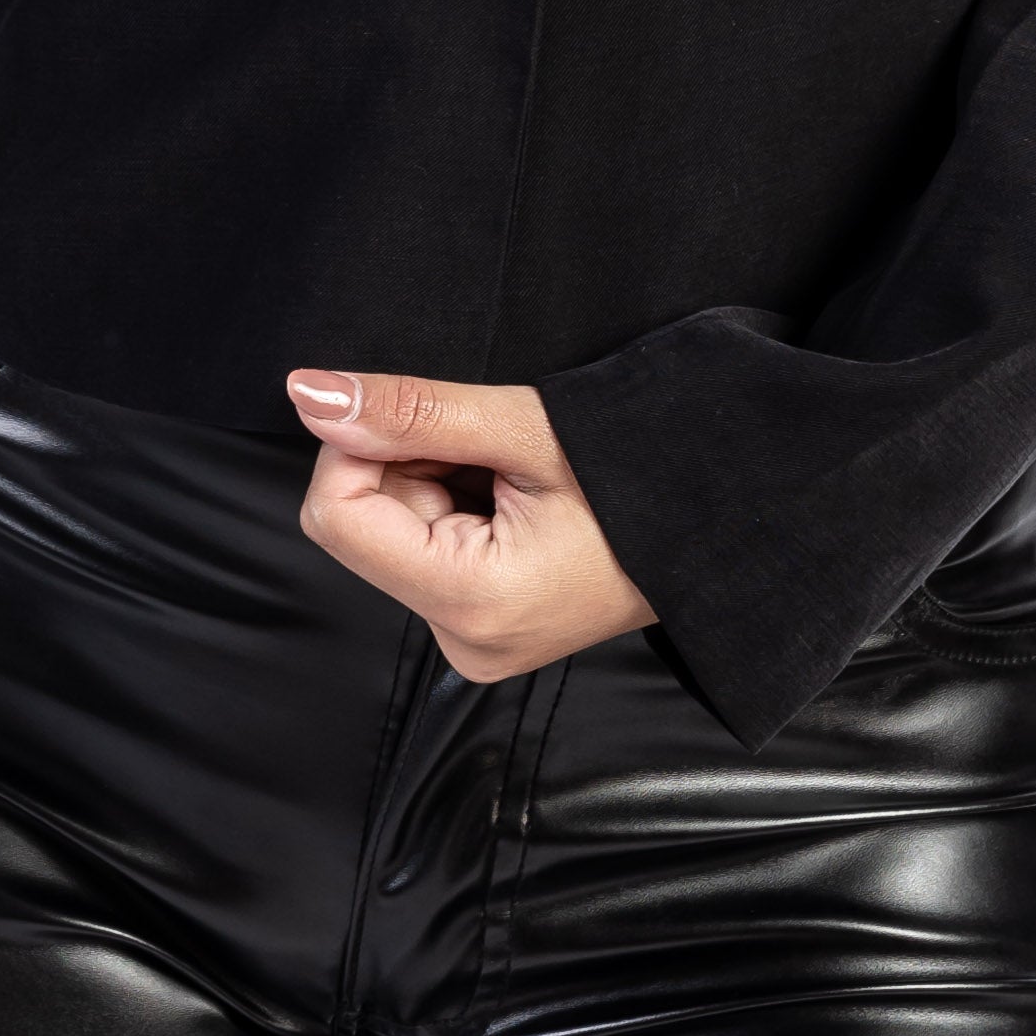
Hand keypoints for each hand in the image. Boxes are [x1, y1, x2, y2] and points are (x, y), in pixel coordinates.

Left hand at [285, 369, 656, 684]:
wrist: (728, 519)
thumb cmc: (648, 474)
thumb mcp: (525, 426)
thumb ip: (410, 411)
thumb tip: (307, 393)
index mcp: (474, 604)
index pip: (335, 514)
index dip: (358, 446)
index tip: (426, 418)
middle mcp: (464, 642)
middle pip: (360, 523)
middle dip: (406, 463)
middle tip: (491, 449)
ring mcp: (473, 640)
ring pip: (388, 530)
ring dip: (432, 478)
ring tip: (513, 475)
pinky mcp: (481, 625)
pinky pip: (421, 549)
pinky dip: (451, 502)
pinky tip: (512, 497)